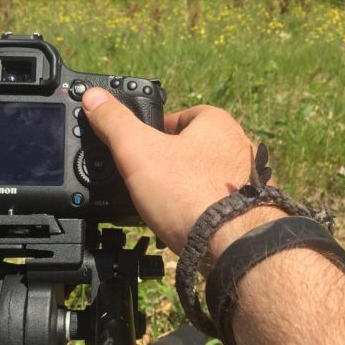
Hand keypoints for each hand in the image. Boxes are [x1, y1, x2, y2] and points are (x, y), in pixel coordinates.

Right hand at [82, 88, 285, 260]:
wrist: (234, 247)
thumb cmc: (190, 195)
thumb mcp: (138, 152)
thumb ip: (114, 122)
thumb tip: (93, 97)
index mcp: (216, 123)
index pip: (179, 116)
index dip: (154, 131)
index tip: (139, 148)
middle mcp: (238, 147)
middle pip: (193, 149)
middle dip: (170, 164)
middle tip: (147, 180)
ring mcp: (249, 180)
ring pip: (206, 179)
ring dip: (186, 189)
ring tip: (164, 206)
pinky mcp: (251, 210)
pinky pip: (218, 205)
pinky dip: (202, 212)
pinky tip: (187, 224)